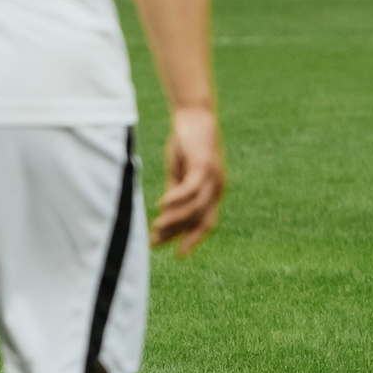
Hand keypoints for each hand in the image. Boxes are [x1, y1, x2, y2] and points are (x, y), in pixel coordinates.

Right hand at [150, 105, 224, 255]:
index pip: (205, 222)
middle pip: (201, 219)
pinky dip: (176, 199)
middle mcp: (216, 188)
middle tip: (156, 243)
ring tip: (155, 227)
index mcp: (213, 193)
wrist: (193, 118)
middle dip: (179, 234)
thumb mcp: (179, 176)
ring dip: (174, 219)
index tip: (178, 255)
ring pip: (195, 207)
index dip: (192, 240)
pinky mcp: (203, 165)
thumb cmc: (186, 148)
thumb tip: (163, 219)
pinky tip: (160, 205)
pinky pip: (191, 188)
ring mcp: (212, 177)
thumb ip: (176, 196)